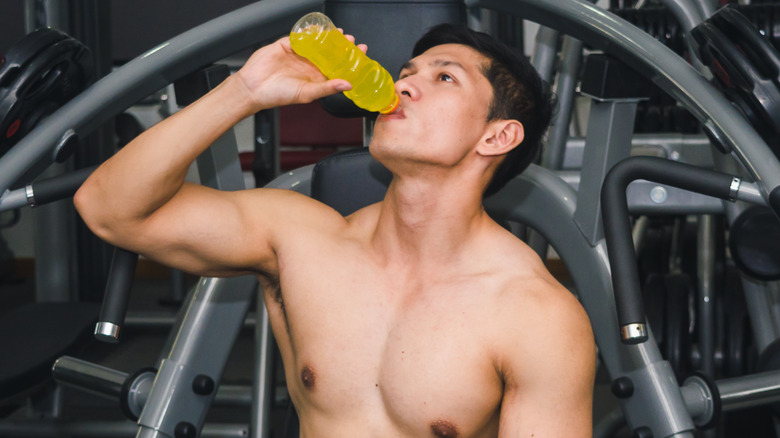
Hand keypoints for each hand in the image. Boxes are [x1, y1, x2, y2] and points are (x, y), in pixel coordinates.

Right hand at [234, 33, 366, 111]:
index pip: (337, 68)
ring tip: (341, 34)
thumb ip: (327, 88)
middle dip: (342, 47)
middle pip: (330, 53)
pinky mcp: (287, 44)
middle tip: (352, 42)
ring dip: (329, 38)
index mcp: (316, 78)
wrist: (253, 88)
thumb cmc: (278, 95)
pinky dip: (310, 31)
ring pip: (318, 43)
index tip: (361, 55)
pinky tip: (320, 28)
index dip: (349, 62)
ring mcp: (299, 54)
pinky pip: (301, 36)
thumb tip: (347, 84)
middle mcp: (309, 65)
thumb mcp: (307, 93)